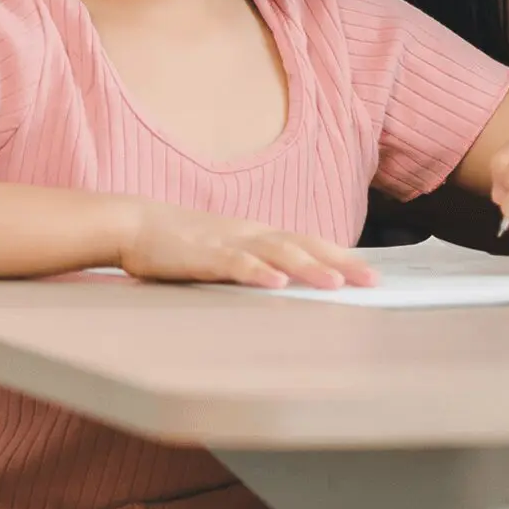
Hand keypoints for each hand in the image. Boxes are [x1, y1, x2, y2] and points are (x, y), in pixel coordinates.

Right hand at [119, 201, 377, 289]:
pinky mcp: (202, 255)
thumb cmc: (182, 243)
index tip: (372, 272)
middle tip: (372, 281)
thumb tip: (290, 284)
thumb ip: (256, 263)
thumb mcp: (227, 251)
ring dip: (308, 267)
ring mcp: (228, 242)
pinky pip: (235, 264)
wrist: (135, 223)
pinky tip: (277, 284)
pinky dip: (257, 273)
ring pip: (276, 253)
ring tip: (336, 283)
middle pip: (304, 246)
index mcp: (259, 234)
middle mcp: (251, 233)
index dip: (341, 256)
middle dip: (340, 262)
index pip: (309, 243)